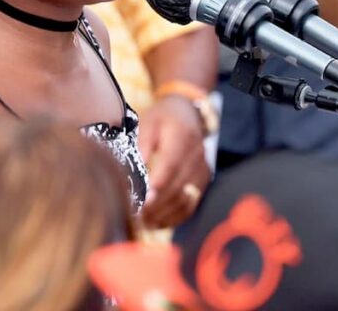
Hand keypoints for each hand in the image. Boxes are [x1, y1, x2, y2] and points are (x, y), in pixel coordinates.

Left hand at [137, 96, 211, 228]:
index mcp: (182, 137)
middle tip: (134, 218)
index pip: (170, 166)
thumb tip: (135, 168)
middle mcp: (197, 156)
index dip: (157, 186)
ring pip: (186, 200)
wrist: (188, 114)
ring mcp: (202, 171)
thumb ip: (142, 144)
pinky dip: (175, 217)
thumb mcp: (148, 122)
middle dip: (156, 206)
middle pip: (178, 188)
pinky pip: (191, 205)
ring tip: (142, 224)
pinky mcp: (203, 181)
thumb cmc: (163, 118)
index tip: (141, 202)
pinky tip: (157, 223)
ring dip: (165, 215)